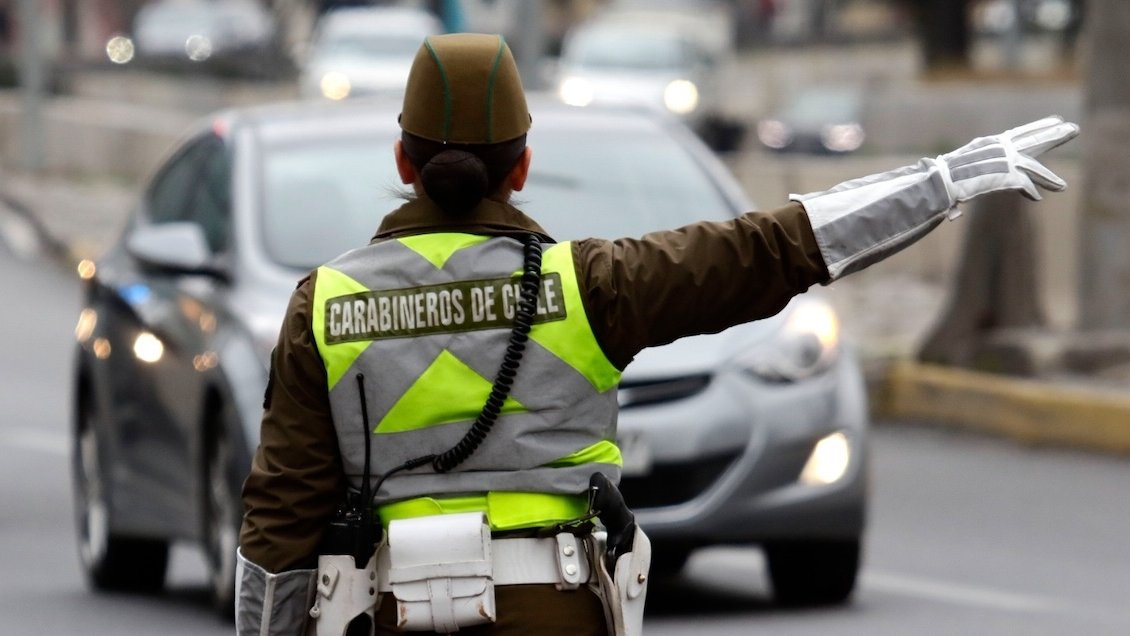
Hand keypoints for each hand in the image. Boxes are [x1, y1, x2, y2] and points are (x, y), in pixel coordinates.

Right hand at [934, 116, 1078, 203]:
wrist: (938, 181)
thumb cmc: (940, 179)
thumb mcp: (957, 178)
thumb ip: (965, 190)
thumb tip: (956, 213)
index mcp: (989, 144)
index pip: (1018, 134)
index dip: (1037, 127)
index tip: (1055, 121)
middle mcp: (1000, 149)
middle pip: (1033, 141)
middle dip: (1054, 136)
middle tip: (1074, 128)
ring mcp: (1004, 161)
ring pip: (1033, 166)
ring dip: (1048, 178)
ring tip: (1062, 187)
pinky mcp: (1006, 175)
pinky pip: (1024, 184)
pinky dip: (1030, 191)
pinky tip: (1035, 198)